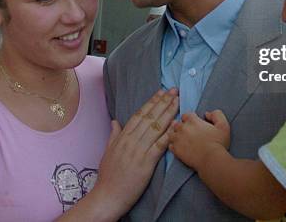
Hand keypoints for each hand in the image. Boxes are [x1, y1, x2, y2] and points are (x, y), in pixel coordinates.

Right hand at [92, 89, 177, 218]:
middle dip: (163, 102)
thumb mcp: (107, 152)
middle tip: (174, 90)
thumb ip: (113, 135)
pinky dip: (168, 134)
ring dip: (168, 113)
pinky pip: (159, 145)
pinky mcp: (146, 162)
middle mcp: (130, 140)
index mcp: (122, 137)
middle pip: (150, 117)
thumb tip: (115, 121)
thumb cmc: (108, 176)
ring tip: (178, 101)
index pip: (139, 114)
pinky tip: (176, 125)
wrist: (108, 196)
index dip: (151, 102)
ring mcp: (138, 150)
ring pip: (156, 127)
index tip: (161, 92)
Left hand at [169, 110, 229, 169]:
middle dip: (182, 126)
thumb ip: (216, 115)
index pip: (186, 115)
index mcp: (192, 120)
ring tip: (181, 139)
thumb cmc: (218, 143)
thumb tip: (207, 114)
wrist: (211, 160)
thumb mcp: (223, 125)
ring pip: (171, 133)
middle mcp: (182, 128)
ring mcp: (177, 139)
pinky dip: (173, 145)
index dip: (189, 119)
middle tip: (187, 132)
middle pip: (177, 123)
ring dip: (175, 135)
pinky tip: (179, 147)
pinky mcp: (176, 150)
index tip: (193, 124)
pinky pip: (170, 145)